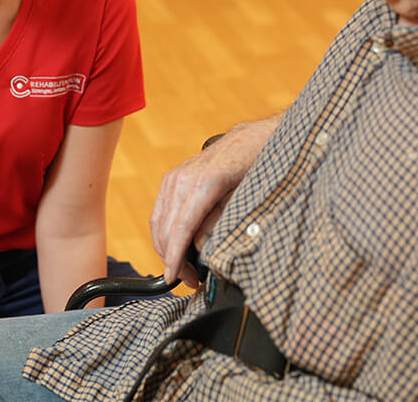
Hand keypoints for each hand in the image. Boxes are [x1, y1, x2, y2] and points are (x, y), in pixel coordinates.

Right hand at [150, 114, 280, 286]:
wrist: (256, 138)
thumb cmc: (259, 165)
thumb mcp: (249, 196)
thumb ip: (222, 222)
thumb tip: (200, 246)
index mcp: (204, 182)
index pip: (181, 228)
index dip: (174, 257)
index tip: (173, 278)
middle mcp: (184, 177)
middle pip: (166, 228)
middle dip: (173, 258)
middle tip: (190, 280)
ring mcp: (176, 176)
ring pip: (159, 221)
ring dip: (166, 248)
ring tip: (185, 268)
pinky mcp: (173, 177)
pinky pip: (161, 210)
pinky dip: (164, 232)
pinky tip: (176, 246)